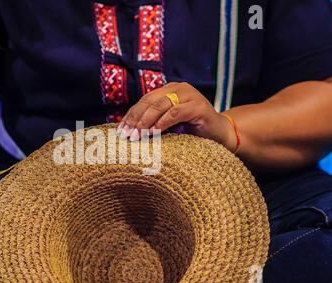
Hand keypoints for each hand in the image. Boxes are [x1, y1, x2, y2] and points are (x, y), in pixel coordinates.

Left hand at [117, 82, 237, 151]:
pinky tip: (154, 132)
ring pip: (161, 106)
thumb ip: (154, 121)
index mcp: (169, 90)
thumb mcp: (169, 124)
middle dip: (136, 118)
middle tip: (127, 134)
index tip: (121, 129)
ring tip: (137, 135)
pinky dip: (163, 122)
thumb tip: (129, 131)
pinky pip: (176, 112)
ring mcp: (190, 95)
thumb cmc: (191, 131)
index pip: (145, 100)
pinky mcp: (199, 106)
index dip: (131, 114)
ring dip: (146, 121)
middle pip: (150, 101)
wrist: (220, 134)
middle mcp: (179, 88)